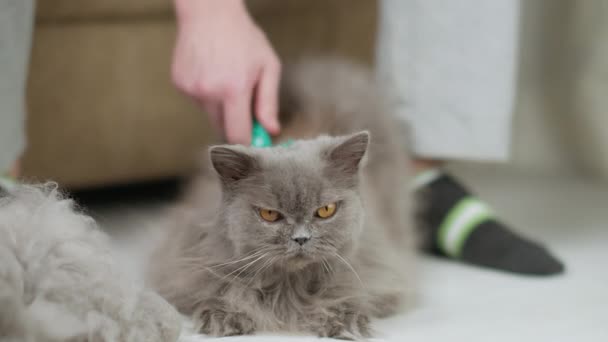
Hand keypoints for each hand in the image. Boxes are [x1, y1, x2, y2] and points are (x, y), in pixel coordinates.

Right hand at [172, 0, 280, 144]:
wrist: (209, 13)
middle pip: (222, 129)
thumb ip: (269, 102)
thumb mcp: (268, 66)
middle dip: (235, 124)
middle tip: (245, 108)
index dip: (247, 144)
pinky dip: (207, 94)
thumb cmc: (243, 37)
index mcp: (234, 90)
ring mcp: (191, 89)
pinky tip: (211, 72)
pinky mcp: (179, 84)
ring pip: (210, 114)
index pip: (238, 135)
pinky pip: (198, 101)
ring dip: (220, 106)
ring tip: (226, 78)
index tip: (254, 143)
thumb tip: (271, 130)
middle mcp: (209, 92)